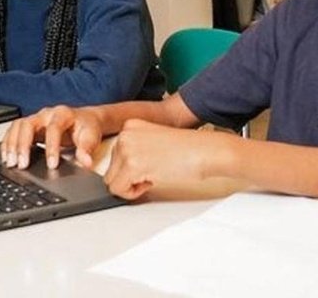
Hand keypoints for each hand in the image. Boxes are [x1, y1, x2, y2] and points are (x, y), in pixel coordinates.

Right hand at [1, 105, 103, 170]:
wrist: (84, 119)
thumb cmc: (87, 127)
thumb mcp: (92, 136)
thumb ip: (87, 149)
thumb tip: (85, 162)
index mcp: (63, 114)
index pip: (53, 129)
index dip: (51, 147)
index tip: (51, 165)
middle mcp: (46, 114)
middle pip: (29, 125)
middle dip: (23, 145)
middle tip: (22, 164)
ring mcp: (36, 119)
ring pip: (18, 127)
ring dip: (12, 145)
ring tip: (10, 163)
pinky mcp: (29, 126)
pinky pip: (13, 131)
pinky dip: (8, 144)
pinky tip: (6, 157)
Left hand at [103, 120, 224, 199]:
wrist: (206, 151)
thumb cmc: (188, 150)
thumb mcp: (153, 142)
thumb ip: (134, 151)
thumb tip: (116, 173)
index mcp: (130, 125)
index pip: (113, 157)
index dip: (132, 168)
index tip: (150, 164)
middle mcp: (124, 134)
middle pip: (110, 170)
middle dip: (130, 177)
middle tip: (154, 170)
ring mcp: (126, 148)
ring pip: (112, 182)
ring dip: (132, 185)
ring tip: (155, 174)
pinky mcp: (131, 164)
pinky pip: (119, 190)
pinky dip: (134, 192)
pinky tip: (153, 179)